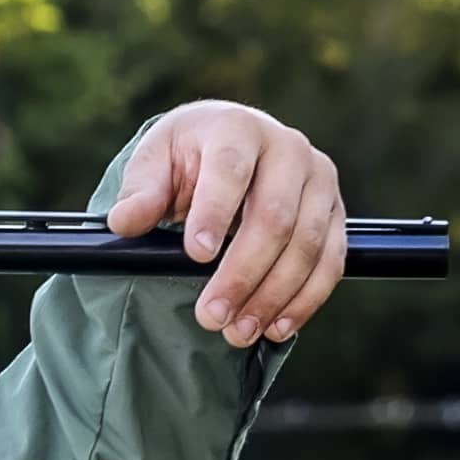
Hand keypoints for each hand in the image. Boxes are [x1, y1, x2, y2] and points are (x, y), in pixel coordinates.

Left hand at [101, 102, 344, 347]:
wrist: (232, 146)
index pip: (231, 170)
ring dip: (273, 295)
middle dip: (242, 273)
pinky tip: (276, 326)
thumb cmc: (189, 155)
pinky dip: (305, 299)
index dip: (215, 213)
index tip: (196, 254)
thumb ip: (140, 192)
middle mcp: (288, 148)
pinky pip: (331, 262)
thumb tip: (124, 222)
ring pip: (307, 245)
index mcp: (237, 128)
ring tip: (237, 331)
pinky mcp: (335, 213)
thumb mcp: (155, 163)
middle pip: (275, 217)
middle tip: (210, 315)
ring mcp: (318, 181)